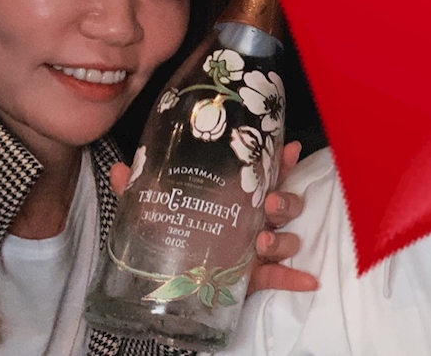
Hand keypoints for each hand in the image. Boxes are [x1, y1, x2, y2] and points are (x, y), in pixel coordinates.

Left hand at [110, 140, 317, 293]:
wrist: (166, 280)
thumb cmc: (170, 235)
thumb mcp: (151, 212)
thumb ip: (138, 192)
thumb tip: (121, 169)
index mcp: (234, 199)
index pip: (264, 175)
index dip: (280, 161)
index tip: (289, 149)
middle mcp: (252, 219)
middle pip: (284, 204)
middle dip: (284, 201)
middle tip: (270, 204)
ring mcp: (256, 248)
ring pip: (286, 238)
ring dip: (283, 239)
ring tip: (263, 244)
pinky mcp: (255, 276)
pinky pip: (280, 276)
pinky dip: (295, 278)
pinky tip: (310, 280)